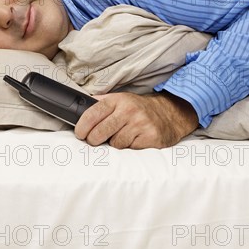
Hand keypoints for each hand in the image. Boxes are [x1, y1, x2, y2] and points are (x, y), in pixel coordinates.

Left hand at [74, 91, 199, 148]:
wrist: (169, 113)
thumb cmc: (139, 108)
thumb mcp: (121, 99)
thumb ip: (101, 102)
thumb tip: (80, 104)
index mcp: (118, 100)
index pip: (93, 114)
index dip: (82, 126)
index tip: (80, 133)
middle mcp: (129, 110)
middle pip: (100, 132)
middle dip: (94, 139)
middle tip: (95, 140)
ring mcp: (140, 124)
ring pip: (115, 144)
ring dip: (115, 143)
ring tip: (123, 136)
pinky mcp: (150, 137)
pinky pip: (130, 150)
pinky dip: (129, 148)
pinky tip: (134, 140)